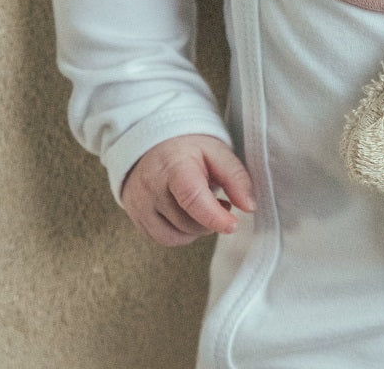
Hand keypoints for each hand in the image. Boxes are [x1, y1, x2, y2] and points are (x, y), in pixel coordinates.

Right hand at [120, 133, 255, 245]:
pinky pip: (162, 239)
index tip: (233, 225)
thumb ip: (236, 177)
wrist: (153, 144)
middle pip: (187, 222)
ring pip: (175, 236)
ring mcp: (139, 203)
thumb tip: (249, 207)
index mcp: (173, 165)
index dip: (215, 217)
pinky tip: (187, 214)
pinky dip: (180, 233)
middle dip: (210, 219)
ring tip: (203, 207)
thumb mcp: (216, 152)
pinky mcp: (135, 216)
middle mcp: (151, 186)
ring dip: (196, 229)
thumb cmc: (188, 148)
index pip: (192, 198)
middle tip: (220, 202)